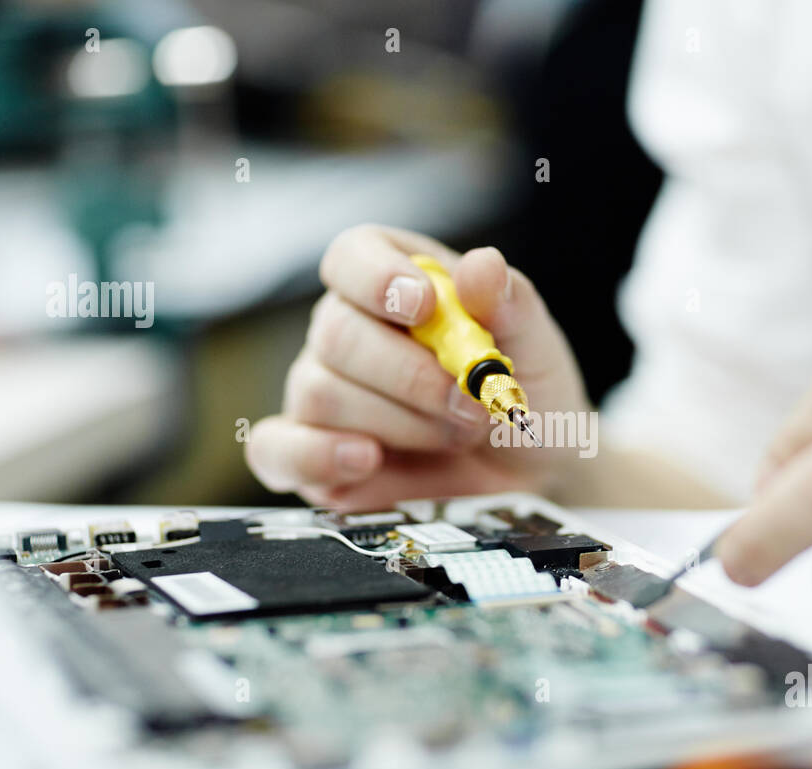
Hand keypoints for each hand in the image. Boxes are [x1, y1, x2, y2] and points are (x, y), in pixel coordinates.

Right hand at [246, 224, 588, 509]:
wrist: (533, 471)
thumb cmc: (524, 392)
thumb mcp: (534, 343)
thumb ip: (510, 302)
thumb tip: (481, 267)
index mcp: (394, 281)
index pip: (352, 254)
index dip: (378, 277)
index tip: (424, 305)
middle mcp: (346, 331)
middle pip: (336, 333)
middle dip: (411, 376)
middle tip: (472, 405)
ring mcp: (323, 393)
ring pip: (322, 393)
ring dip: (400, 423)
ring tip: (456, 435)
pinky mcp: (310, 455)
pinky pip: (277, 449)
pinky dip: (318, 456)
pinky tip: (367, 460)